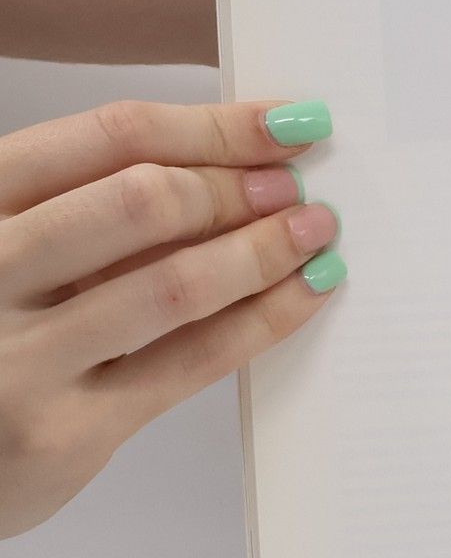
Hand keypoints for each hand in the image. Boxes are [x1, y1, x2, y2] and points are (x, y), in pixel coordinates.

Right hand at [0, 98, 343, 538]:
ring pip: (174, 283)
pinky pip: (191, 360)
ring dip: (263, 249)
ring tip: (313, 232)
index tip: (286, 123)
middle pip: (143, 201)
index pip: (110, 137)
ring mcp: (20, 361)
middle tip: (294, 186)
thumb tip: (234, 164)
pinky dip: (264, 318)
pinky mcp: (65, 434)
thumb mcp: (8, 250)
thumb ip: (86, 210)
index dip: (215, 126)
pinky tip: (305, 293)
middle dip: (237, 186)